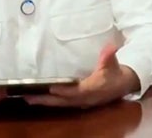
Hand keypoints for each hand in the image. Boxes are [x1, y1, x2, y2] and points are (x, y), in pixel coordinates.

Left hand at [24, 44, 139, 108]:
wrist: (123, 84)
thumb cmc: (115, 72)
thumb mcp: (112, 63)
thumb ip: (109, 56)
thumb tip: (110, 48)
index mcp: (93, 89)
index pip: (77, 92)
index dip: (64, 91)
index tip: (51, 88)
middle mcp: (86, 98)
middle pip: (64, 101)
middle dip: (47, 100)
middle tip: (29, 97)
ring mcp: (82, 102)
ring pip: (61, 104)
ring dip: (45, 102)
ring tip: (28, 98)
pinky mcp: (79, 102)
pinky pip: (62, 103)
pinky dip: (50, 102)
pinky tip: (39, 99)